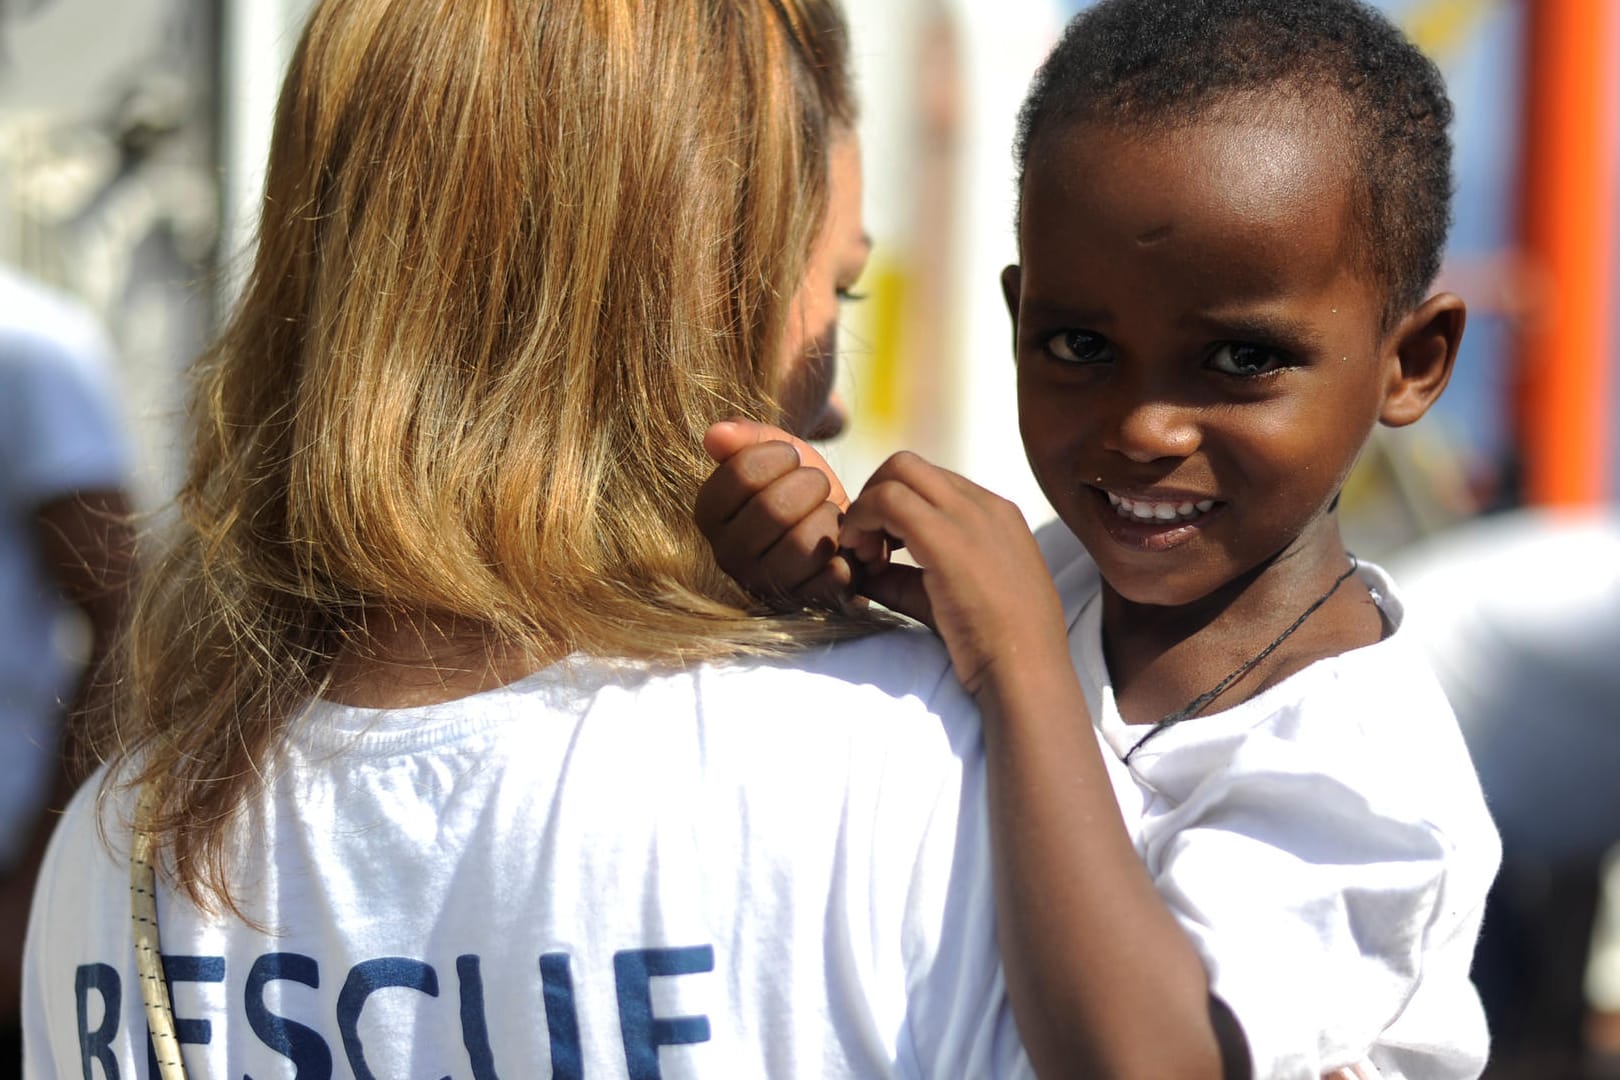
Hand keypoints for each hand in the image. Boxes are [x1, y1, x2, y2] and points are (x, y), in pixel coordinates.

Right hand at [696, 420, 855, 606]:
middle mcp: (728, 557)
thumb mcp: (777, 451)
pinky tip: (841, 547)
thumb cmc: (802, 487)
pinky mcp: (805, 606)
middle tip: (816, 486)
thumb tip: (715, 435)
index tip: (790, 457)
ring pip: (805, 544)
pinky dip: (848, 552)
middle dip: (810, 485)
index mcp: (711, 515)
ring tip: (827, 516)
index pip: (741, 474)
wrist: (841, 526)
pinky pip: (833, 575)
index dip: (779, 455)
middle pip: (774, 509)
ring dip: (829, 519)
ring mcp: (766, 587)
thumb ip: (746, 436)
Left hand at [839, 452, 1069, 696]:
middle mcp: (985, 504)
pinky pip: (888, 501)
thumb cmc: (996, 646)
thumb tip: (862, 571)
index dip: (894, 509)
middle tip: (866, 545)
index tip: (882, 551)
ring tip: (866, 556)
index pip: (930, 483)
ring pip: (897, 471)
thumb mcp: (950, 598)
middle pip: (908, 464)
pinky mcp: (947, 539)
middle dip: (874, 494)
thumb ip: (907, 579)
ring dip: (867, 507)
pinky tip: (866, 562)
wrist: (1026, 671)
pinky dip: (863, 521)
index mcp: (995, 514)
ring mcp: (969, 516)